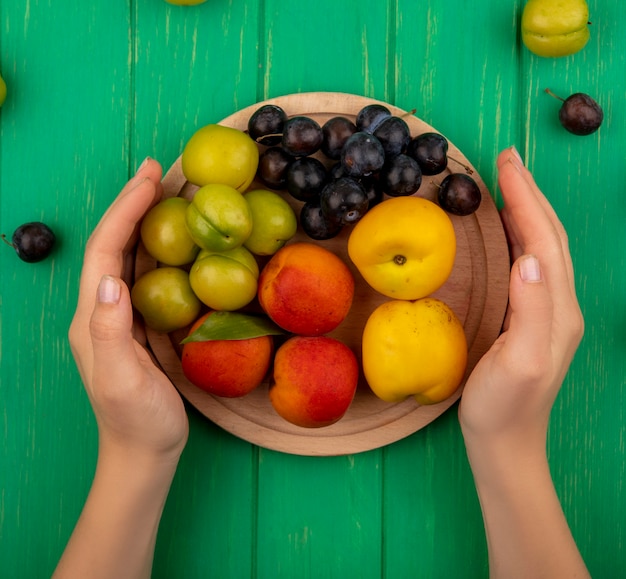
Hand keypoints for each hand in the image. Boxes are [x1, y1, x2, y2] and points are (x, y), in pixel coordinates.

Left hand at [68, 158, 188, 463]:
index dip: (125, 212)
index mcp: (93, 318)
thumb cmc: (138, 419)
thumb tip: (111, 279)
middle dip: (131, 204)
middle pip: (113, 245)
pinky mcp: (139, 326)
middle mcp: (102, 310)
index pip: (105, 252)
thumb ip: (111, 330)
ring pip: (129, 257)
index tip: (149, 181)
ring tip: (165, 192)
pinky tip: (175, 240)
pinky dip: (158, 249)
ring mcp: (120, 318)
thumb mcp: (123, 379)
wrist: (145, 451)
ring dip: (144, 221)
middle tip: (156, 170)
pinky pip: (147, 277)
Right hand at [457, 147, 587, 577]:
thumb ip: (530, 310)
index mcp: (556, 309)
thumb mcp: (516, 361)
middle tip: (505, 161)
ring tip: (506, 185)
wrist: (506, 444)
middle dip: (529, 195)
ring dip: (527, 211)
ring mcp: (548, 313)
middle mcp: (560, 305)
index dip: (526, 199)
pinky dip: (520, 237)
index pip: (544, 240)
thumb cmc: (502, 407)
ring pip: (543, 248)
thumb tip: (529, 257)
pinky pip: (531, 265)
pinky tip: (507, 233)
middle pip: (549, 237)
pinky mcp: (532, 320)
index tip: (505, 163)